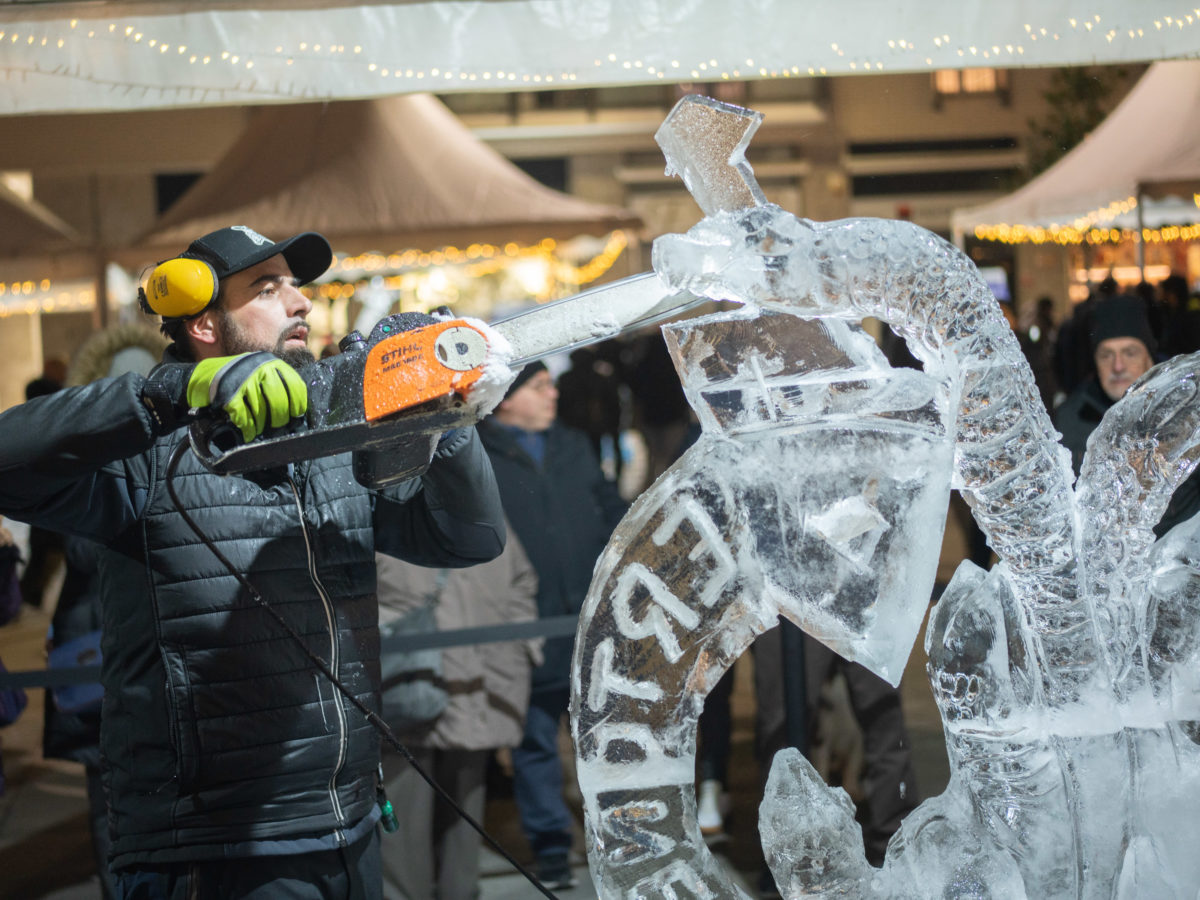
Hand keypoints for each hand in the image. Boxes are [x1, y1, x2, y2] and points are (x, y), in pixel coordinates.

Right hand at [187, 352, 306, 442]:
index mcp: (271, 363)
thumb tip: (296, 411)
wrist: (200, 379)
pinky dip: (247, 428)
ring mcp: (243, 381)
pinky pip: (245, 418)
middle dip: (280, 419)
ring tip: (259, 430)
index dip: (298, 405)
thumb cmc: (235, 380)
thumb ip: (276, 384)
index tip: (296, 417)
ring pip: (262, 412)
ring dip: (261, 426)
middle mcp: (259, 369)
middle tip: (277, 428)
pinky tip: (248, 432)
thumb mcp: (259, 374)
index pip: (295, 386)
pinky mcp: (229, 394)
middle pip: (279, 401)